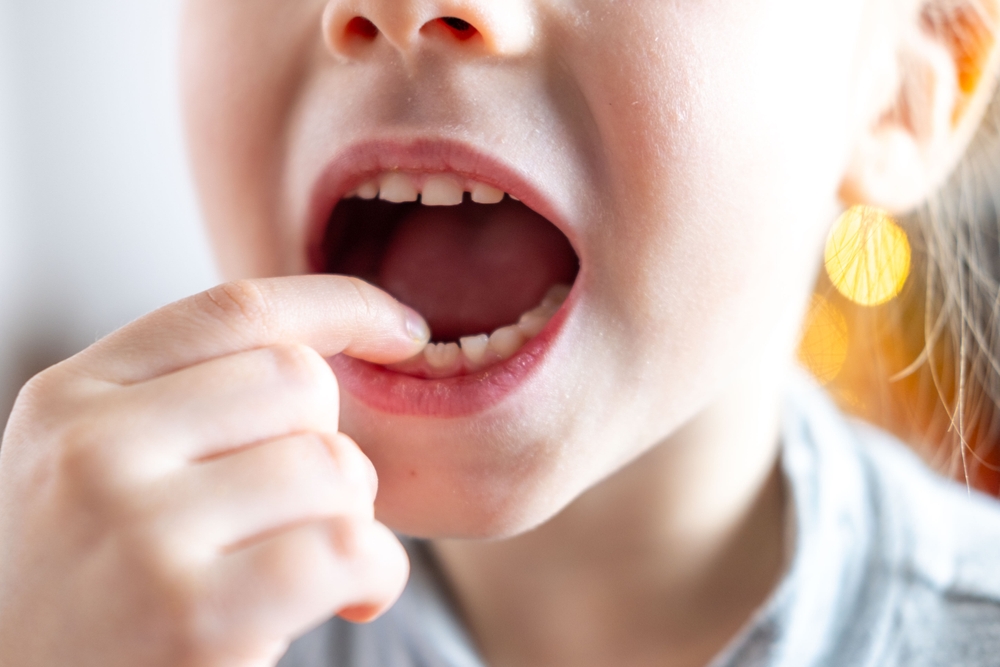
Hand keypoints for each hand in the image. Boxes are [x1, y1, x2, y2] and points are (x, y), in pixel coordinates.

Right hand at [0, 276, 428, 666]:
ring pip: (334, 462)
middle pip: (300, 380)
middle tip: (303, 512)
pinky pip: (348, 544)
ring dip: (355, 515)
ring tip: (310, 563)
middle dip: (331, 444)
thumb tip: (334, 344)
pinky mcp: (196, 616)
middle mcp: (93, 450)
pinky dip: (378, 570)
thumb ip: (185, 400)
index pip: (237, 310)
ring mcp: (140, 531)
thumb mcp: (96, 468)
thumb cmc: (95, 591)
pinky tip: (355, 598)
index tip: (402, 330)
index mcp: (72, 398)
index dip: (343, 306)